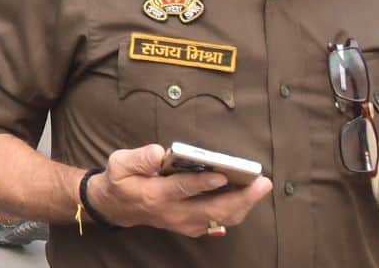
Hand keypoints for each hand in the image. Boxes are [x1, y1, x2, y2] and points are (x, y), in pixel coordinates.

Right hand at [91, 144, 271, 237]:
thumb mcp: (119, 163)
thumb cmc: (121, 180)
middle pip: (213, 209)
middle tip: (261, 182)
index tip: (222, 175)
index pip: (182, 190)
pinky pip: (220, 221)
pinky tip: (247, 197)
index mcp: (155, 195)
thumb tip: (161, 152)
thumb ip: (140, 158)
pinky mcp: (192, 226)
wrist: (117, 207)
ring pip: (221, 218)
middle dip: (241, 197)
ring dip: (244, 204)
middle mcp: (173, 213)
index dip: (202, 183)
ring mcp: (184, 223)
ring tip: (260, 187)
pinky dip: (237, 210)